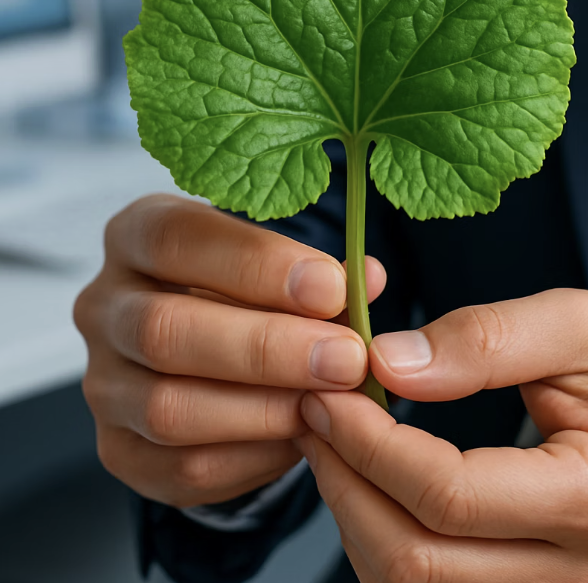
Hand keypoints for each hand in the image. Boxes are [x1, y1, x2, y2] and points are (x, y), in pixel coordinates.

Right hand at [74, 194, 385, 507]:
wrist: (211, 345)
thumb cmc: (248, 288)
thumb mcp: (275, 260)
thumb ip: (319, 272)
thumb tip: (366, 279)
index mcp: (137, 235)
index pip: (176, 238)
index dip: (256, 263)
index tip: (331, 287)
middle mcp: (105, 306)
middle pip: (165, 330)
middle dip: (267, 348)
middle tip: (345, 359)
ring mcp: (104, 384)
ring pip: (168, 408)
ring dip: (264, 410)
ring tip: (332, 403)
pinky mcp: (120, 451)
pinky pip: (182, 469)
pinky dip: (255, 457)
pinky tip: (303, 435)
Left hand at [296, 288, 587, 582]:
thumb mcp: (576, 322)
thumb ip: (485, 340)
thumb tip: (390, 365)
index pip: (452, 496)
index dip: (373, 444)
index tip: (329, 390)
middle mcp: (579, 573)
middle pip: (420, 561)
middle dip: (346, 482)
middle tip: (311, 410)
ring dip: (353, 513)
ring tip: (329, 437)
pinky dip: (379, 534)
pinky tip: (364, 476)